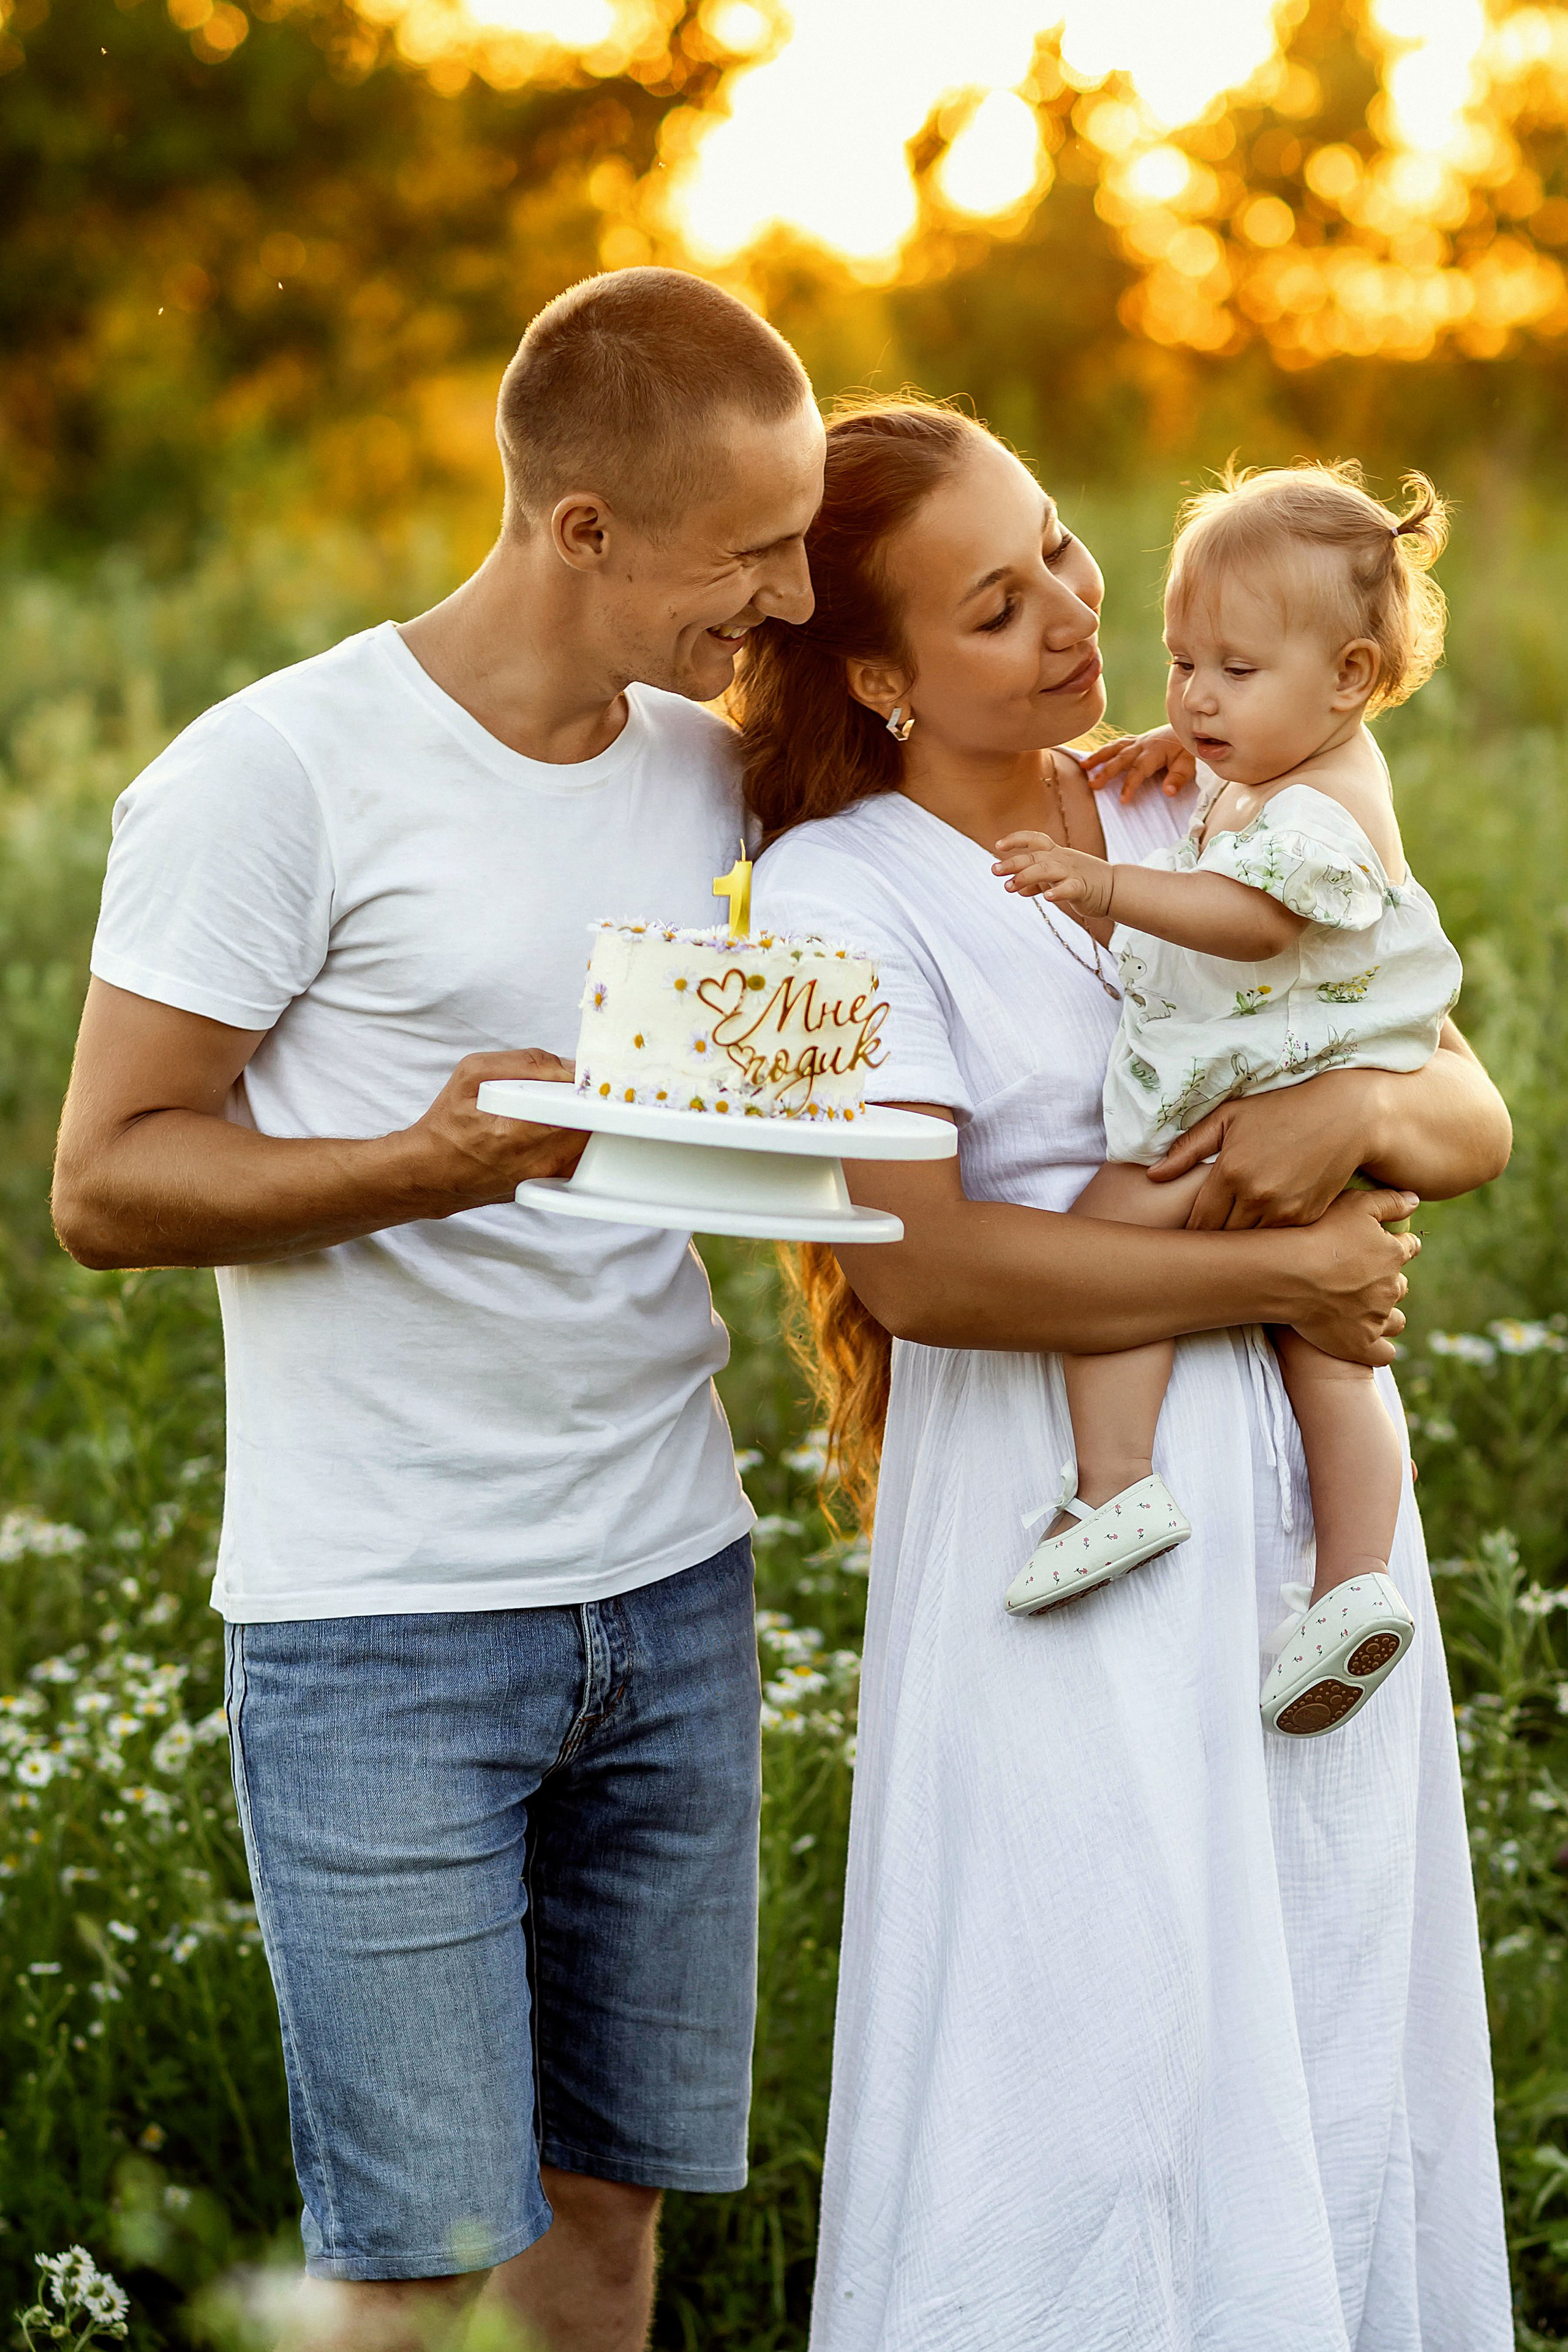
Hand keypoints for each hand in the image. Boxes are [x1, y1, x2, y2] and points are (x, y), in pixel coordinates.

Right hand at [398, 1048, 585, 1213]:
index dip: (591, 1088)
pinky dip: (580, 1142)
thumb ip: (526, 1062)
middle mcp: (537, 1158)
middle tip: (583, 1088)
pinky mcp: (549, 1186)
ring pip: (591, 1143)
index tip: (590, 1076)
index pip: (579, 1105)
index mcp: (518, 1129)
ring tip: (570, 1106)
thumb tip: (570, 1067)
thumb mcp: (473, 1073)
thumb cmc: (448, 1123)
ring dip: (589, 1122)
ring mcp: (546, 1176)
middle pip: (593, 1124)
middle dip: (593, 1103)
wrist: (431, 1172)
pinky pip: (581, 1160)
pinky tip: (564, 1128)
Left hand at [993, 831, 1115, 918]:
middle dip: (1013, 862)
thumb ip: (1036, 882)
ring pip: (1046, 869)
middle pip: (1034, 856)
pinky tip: (1047, 897)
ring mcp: (1072, 872)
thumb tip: (1016, 888)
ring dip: (1026, 877)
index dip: (1016, 840)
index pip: (1034, 839)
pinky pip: (1069, 888)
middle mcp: (1062, 859)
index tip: (998, 845)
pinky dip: (1057, 891)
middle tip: (994, 870)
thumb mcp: (1057, 878)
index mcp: (1056, 854)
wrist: (1116, 888)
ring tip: (1009, 886)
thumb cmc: (1084, 881)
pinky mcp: (1082, 888)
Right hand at [1083, 727, 1196, 803]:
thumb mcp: (1189, 763)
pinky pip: (1117, 744)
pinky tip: (1092, 757)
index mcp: (1155, 751)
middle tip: (1092, 785)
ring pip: (1114, 748)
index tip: (1122, 800)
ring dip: (1098, 757)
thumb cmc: (1189, 748)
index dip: (1130, 784)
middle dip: (1106, 772)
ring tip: (1083, 766)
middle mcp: (1143, 744)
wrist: (1189, 728)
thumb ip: (1179, 778)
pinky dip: (1103, 750)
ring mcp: (1137, 741)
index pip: (1139, 770)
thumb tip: (1167, 792)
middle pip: (1121, 759)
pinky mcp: (1135, 740)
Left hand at [1150, 1077, 1383, 1228]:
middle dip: (1210, 1241)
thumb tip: (1152, 1175)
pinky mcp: (1306, 1219)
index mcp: (1230, 1172)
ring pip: (1248, 1245)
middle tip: (1201, 1244)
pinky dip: (1266, 1241)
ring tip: (1228, 1241)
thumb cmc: (1281, 1111)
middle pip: (1221, 1238)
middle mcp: (1256, 1196)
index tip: (1183, 1234)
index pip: (1199, 1221)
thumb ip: (1188, 1147)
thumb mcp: (1230, 1117)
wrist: (1344, 1118)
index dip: (1189, 1231)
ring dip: (1238, 1244)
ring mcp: (1283, 1211)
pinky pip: (1276, 1241)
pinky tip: (1259, 1232)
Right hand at [1279, 1189, 1419, 1364]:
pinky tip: (1368, 1343)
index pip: (1408, 1247)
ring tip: (1367, 1311)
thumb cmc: (1318, 1233)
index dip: (1397, 1245)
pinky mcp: (1360, 1344)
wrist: (1290, 1274)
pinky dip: (1379, 1349)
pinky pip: (1383, 1354)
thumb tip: (1415, 1200)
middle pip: (1401, 1285)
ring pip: (1395, 1320)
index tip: (1384, 1246)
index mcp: (1393, 1254)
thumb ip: (1389, 1201)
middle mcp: (1391, 1288)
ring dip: (1387, 1315)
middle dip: (1390, 1282)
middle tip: (1364, 1279)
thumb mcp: (1356, 1204)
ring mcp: (1376, 1319)